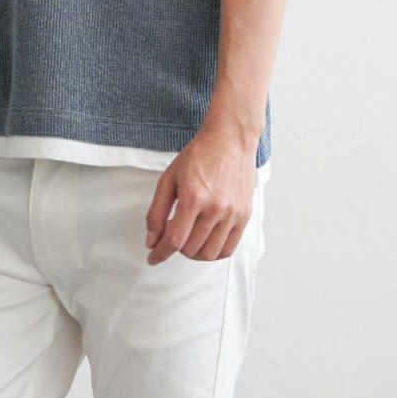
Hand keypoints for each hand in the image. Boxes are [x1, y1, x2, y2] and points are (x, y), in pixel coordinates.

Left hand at [144, 130, 256, 264]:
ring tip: (189, 239)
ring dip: (194, 253)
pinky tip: (205, 242)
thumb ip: (156, 212)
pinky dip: (214, 252)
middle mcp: (216, 208)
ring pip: (210, 253)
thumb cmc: (199, 155)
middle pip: (191, 249)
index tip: (153, 258)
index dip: (160, 253)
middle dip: (176, 248)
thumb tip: (152, 241)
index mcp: (193, 198)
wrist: (230, 140)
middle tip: (172, 234)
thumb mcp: (168, 179)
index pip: (175, 240)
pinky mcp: (245, 215)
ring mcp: (233, 213)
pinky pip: (229, 248)